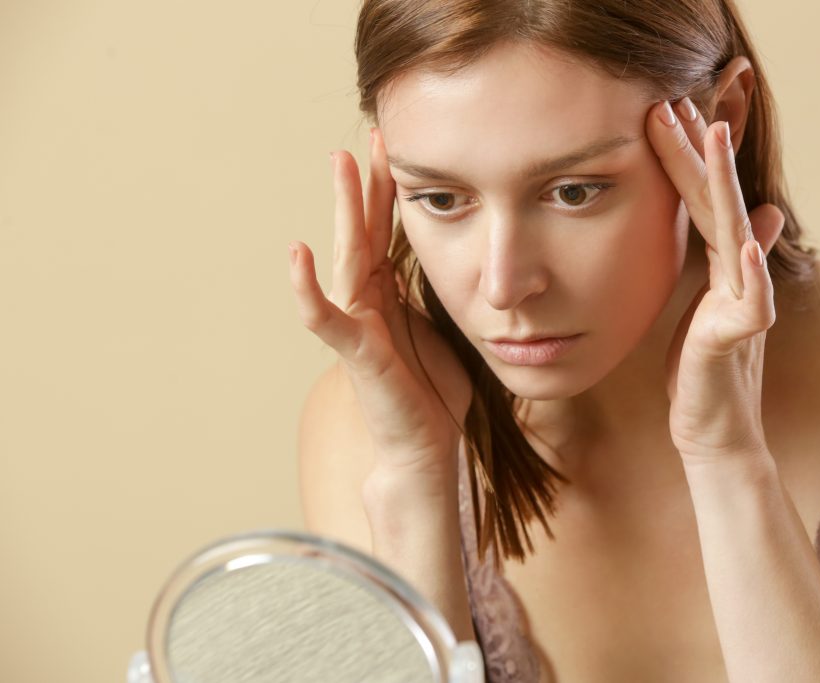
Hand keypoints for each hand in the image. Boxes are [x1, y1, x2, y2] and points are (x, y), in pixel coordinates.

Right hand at [288, 130, 472, 479]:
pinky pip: (326, 317)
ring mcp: (358, 324)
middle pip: (364, 230)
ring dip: (342, 209)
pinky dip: (308, 286)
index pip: (387, 230)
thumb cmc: (431, 392)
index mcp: (390, 293)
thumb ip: (433, 293)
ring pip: (346, 256)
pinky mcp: (356, 352)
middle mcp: (369, 301)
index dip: (390, 189)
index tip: (397, 146)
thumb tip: (452, 257)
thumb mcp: (440, 328)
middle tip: (371, 135)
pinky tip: (297, 252)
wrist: (426, 446)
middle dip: (367, 183)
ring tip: (339, 164)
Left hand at [646, 99, 785, 463]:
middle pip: (716, 203)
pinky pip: (748, 302)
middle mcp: (735, 276)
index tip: (660, 112)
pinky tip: (744, 240)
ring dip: (723, 186)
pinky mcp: (739, 338)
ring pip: (733, 234)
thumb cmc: (704, 371)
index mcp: (720, 267)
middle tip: (673, 103)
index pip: (700, 202)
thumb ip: (728, 263)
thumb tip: (764, 214)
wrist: (715, 432)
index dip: (684, 158)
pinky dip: (749, 271)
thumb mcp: (710, 308)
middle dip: (697, 153)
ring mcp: (740, 304)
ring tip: (714, 140)